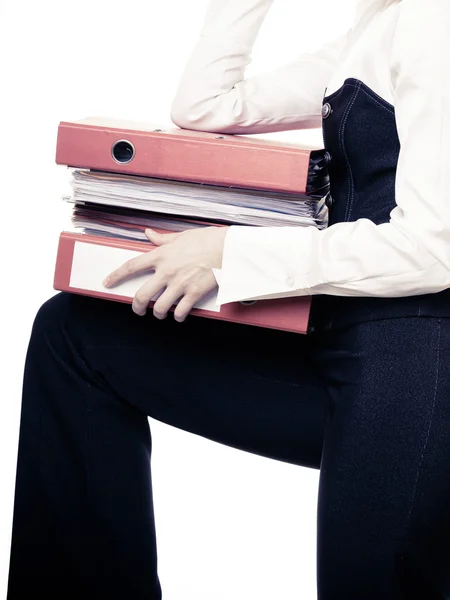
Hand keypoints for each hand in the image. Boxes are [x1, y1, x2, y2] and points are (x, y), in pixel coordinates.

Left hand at [103, 226, 228, 320]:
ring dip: (158, 314)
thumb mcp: (180, 236)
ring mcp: (180, 284)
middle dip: (137, 306)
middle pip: (142, 295)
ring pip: (160, 308)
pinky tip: (179, 314)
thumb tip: (147, 234)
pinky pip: (180, 311)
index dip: (116, 276)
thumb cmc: (206, 239)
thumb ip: (161, 239)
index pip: (131, 267)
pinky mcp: (194, 293)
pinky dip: (178, 316)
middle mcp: (167, 272)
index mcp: (161, 255)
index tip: (107, 282)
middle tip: (138, 309)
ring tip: (161, 313)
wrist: (227, 248)